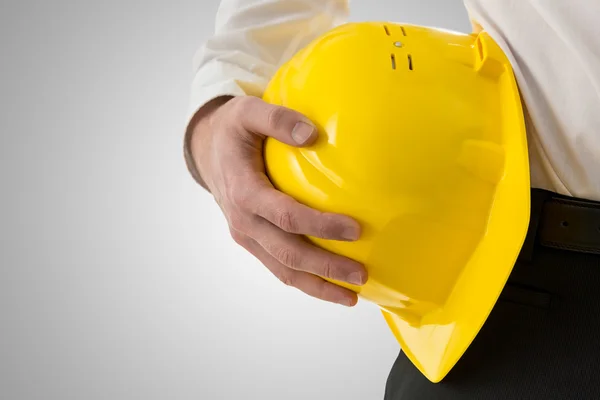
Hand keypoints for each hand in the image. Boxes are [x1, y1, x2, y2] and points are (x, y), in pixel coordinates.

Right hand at [188, 95, 367, 305]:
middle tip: (361, 275)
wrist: (207, 150)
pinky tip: (331, 284)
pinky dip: (304, 279)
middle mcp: (243, 220)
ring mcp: (246, 235)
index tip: (355, 229)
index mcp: (243, 190)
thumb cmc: (233, 129)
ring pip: (283, 269)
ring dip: (317, 285)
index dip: (319, 225)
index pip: (285, 215)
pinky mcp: (252, 240)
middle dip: (325, 268)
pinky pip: (279, 266)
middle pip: (287, 253)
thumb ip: (277, 119)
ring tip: (352, 296)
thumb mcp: (248, 111)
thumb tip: (313, 134)